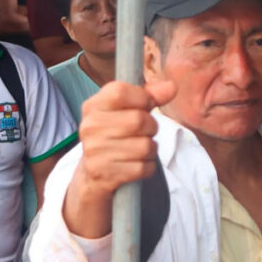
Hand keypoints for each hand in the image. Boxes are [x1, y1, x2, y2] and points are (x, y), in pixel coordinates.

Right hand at [75, 80, 176, 200]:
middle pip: (139, 120)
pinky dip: (147, 167)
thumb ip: (149, 96)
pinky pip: (143, 168)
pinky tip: (135, 164)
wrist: (93, 174)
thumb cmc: (114, 135)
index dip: (143, 98)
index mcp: (92, 106)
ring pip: (145, 146)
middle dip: (151, 127)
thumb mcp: (125, 111)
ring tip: (139, 149)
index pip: (121, 92)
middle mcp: (90, 127)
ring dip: (151, 149)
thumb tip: (171, 86)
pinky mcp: (104, 174)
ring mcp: (94, 151)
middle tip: (144, 132)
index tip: (146, 105)